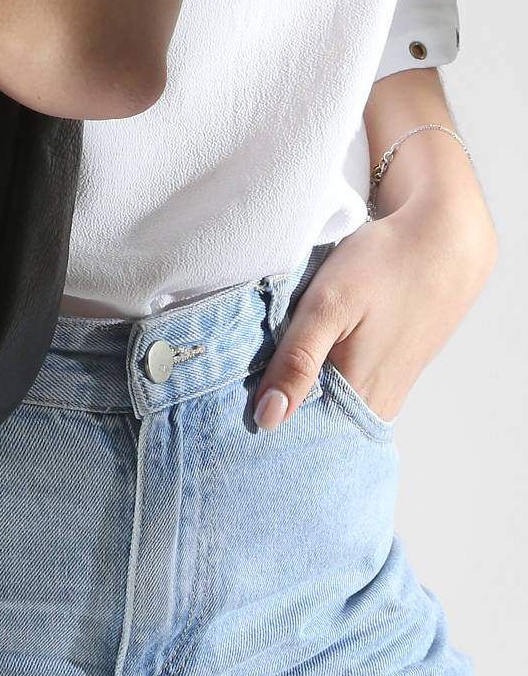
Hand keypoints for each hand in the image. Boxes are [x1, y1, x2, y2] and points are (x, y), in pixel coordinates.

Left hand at [251, 200, 495, 430]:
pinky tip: (304, 353)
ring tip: (271, 364)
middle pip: (312, 423)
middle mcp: (375, 406)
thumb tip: (267, 418)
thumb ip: (296, 361)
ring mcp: (386, 391)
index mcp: (358, 397)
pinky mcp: (389, 374)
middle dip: (278, 405)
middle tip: (245, 379)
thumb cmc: (384, 267)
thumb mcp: (327, 306)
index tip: (233, 404)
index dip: (264, 417)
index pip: (298, 432)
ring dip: (299, 388)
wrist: (443, 242)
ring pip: (327, 404)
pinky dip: (320, 376)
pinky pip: (343, 389)